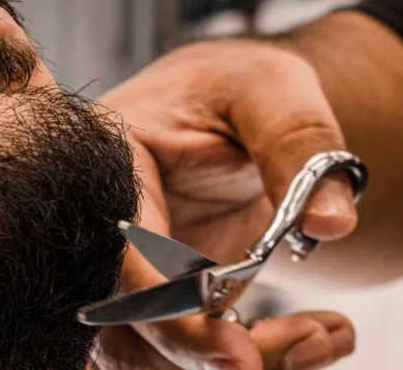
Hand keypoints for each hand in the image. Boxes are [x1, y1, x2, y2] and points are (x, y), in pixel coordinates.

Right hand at [94, 40, 357, 369]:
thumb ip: (297, 142)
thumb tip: (328, 223)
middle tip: (302, 344)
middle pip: (121, 324)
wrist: (220, 109)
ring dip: (226, 362)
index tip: (236, 353)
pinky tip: (304, 339)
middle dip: (202, 353)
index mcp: (108, 164)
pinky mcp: (157, 290)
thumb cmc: (231, 88)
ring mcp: (126, 263)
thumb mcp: (270, 89)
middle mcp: (103, 224)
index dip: (167, 313)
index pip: (117, 258)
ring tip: (317, 337)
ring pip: (146, 350)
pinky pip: (179, 345)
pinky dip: (240, 358)